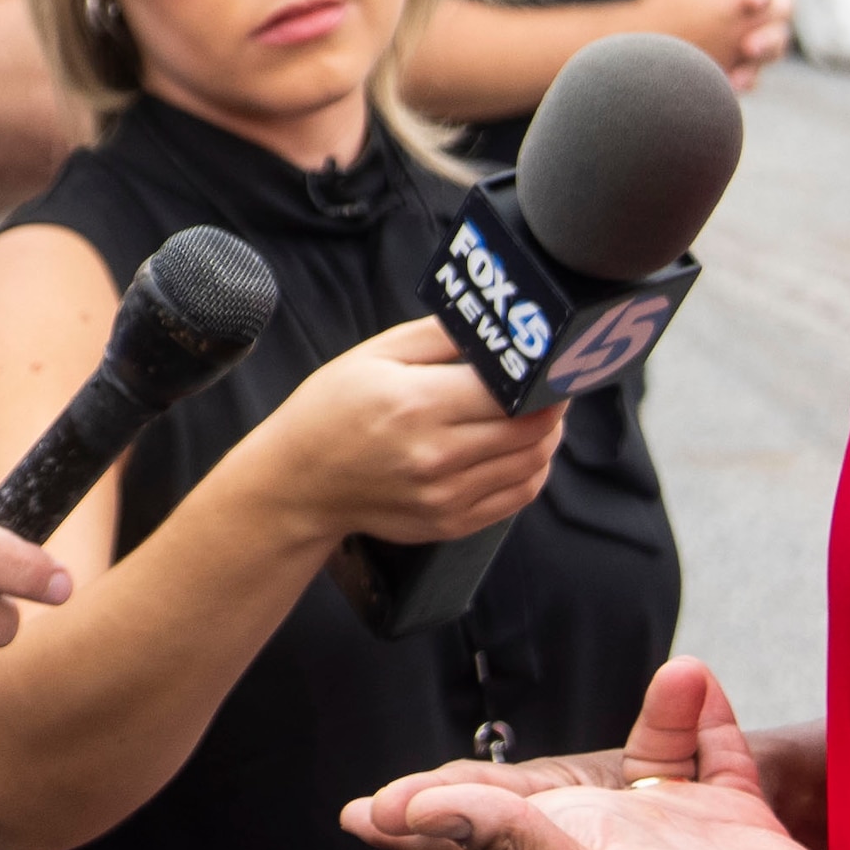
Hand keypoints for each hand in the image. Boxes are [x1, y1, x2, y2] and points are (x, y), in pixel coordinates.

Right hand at [253, 318, 567, 545]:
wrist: (299, 483)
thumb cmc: (331, 412)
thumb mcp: (374, 354)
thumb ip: (440, 334)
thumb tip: (495, 326)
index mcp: (416, 403)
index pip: (510, 388)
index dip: (540, 373)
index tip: (549, 361)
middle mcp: (436, 455)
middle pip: (532, 428)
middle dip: (551, 402)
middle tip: (549, 384)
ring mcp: (446, 496)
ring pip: (533, 463)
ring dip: (547, 435)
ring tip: (537, 413)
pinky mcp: (451, 522)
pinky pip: (518, 495)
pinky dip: (533, 469)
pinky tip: (520, 448)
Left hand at [341, 661, 849, 849]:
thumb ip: (508, 848)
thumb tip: (409, 809)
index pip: (472, 844)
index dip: (423, 823)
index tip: (367, 813)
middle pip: (541, 805)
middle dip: (512, 783)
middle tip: (458, 773)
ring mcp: (675, 844)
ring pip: (640, 770)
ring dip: (653, 723)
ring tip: (672, 684)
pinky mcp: (737, 831)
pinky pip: (711, 760)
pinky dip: (702, 722)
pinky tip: (696, 682)